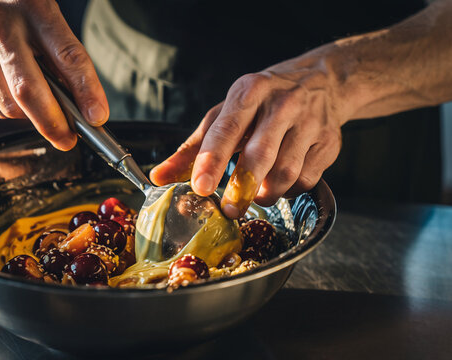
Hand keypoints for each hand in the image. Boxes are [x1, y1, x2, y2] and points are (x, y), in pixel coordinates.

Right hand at [0, 0, 107, 149]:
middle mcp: (0, 26)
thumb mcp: (47, 16)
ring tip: (41, 103)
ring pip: (9, 105)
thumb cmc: (16, 7)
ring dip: (31, 116)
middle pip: (28, 90)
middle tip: (68, 139)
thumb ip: (64, 55)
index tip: (96, 117)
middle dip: (52, 122)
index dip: (85, 90)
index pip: (66, 56)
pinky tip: (14, 91)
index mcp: (33, 8)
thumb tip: (84, 105)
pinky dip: (12, 110)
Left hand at [150, 52, 345, 217]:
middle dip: (242, 188)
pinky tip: (279, 182)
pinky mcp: (329, 142)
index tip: (200, 187)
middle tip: (229, 210)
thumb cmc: (262, 101)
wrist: (322, 81)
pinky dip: (288, 191)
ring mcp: (310, 122)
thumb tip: (159, 177)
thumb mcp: (225, 113)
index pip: (227, 129)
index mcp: (249, 92)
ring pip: (286, 173)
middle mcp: (282, 104)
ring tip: (254, 194)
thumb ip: (192, 148)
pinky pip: (306, 180)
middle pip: (261, 155)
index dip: (212, 160)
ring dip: (265, 193)